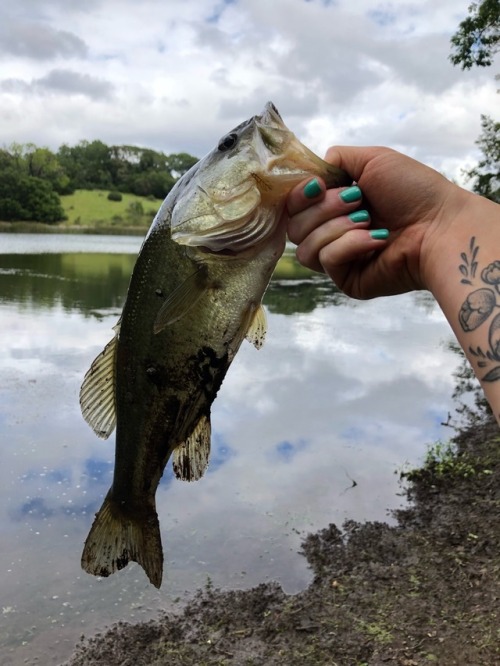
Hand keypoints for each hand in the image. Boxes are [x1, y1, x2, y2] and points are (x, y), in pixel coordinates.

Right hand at [285, 146, 468, 298]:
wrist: (440, 224)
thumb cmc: (414, 191)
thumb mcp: (372, 160)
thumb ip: (335, 160)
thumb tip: (311, 174)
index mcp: (334, 206)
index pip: (293, 207)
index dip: (298, 196)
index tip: (318, 185)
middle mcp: (332, 233)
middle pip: (294, 227)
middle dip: (323, 208)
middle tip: (358, 200)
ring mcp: (338, 259)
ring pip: (304, 247)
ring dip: (336, 227)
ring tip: (368, 219)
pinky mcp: (347, 280)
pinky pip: (327, 260)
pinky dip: (350, 244)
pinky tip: (377, 238)